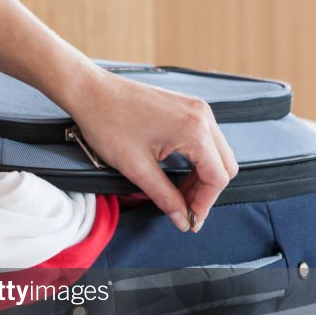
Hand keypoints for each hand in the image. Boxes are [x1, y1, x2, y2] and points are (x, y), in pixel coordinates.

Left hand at [68, 70, 239, 231]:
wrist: (91, 92)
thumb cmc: (107, 123)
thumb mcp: (136, 168)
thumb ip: (164, 196)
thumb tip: (182, 219)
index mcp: (195, 130)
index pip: (218, 177)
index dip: (204, 204)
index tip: (190, 221)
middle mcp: (203, 116)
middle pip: (224, 165)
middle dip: (206, 192)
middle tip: (183, 210)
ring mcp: (196, 109)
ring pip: (216, 153)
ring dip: (201, 177)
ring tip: (177, 195)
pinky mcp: (187, 107)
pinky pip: (205, 139)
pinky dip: (196, 160)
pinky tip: (176, 173)